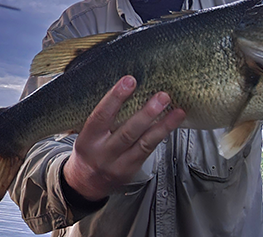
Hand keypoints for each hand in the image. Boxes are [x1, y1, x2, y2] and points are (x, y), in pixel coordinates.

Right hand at [63, 76, 185, 200]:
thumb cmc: (90, 147)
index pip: (101, 115)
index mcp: (89, 138)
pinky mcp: (132, 170)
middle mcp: (103, 152)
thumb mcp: (88, 131)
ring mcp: (119, 164)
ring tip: (177, 111)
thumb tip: (128, 85)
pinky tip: (173, 123)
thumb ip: (104, 114)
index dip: (115, 97)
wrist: (86, 181)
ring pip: (144, 144)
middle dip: (147, 113)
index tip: (130, 80)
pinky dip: (162, 135)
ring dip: (163, 126)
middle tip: (162, 97)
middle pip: (127, 132)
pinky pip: (150, 150)